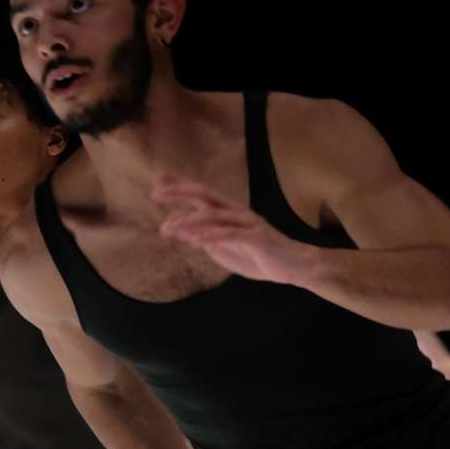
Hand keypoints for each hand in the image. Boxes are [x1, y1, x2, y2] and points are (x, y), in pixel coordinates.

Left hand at [151, 174, 313, 285]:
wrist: (293, 267)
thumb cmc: (258, 256)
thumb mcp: (223, 248)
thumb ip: (202, 236)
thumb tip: (179, 229)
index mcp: (227, 212)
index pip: (200, 195)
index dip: (179, 186)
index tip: (156, 181)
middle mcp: (236, 211)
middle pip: (205, 195)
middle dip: (180, 191)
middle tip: (156, 192)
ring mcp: (246, 222)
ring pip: (214, 215)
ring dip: (189, 221)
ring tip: (169, 227)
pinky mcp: (255, 237)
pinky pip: (230, 234)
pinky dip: (211, 236)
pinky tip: (195, 240)